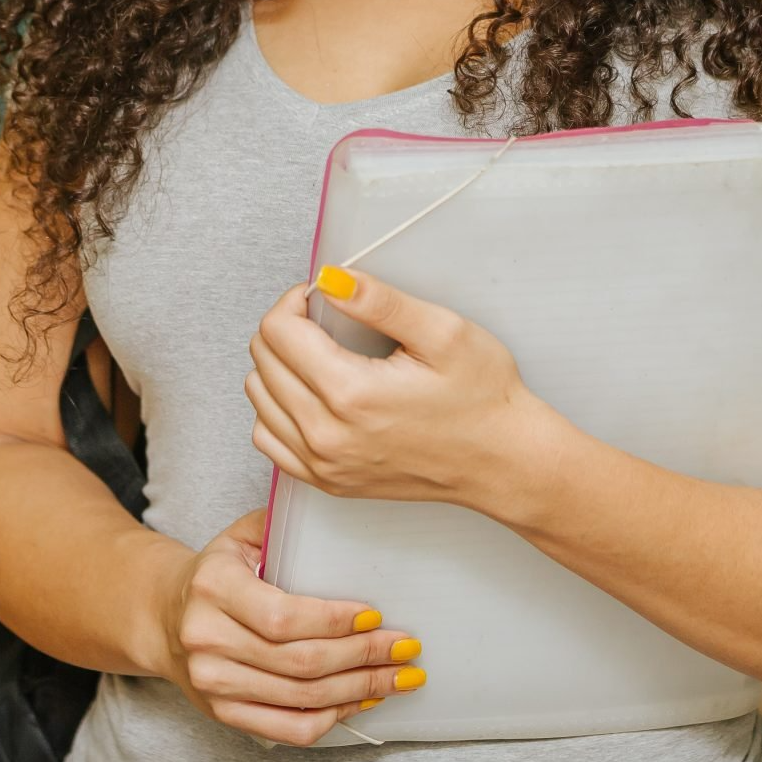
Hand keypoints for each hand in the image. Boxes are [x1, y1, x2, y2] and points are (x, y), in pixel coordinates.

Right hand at [148, 507, 424, 744]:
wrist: (165, 619)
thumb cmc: (216, 574)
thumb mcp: (239, 537)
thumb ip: (281, 524)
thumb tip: (339, 508)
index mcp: (213, 588)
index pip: (283, 616)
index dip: (334, 621)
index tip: (375, 616)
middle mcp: (208, 640)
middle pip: (299, 662)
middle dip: (362, 657)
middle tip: (405, 648)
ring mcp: (214, 684)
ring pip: (301, 698)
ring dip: (359, 689)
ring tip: (397, 676)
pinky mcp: (224, 714)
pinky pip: (288, 728)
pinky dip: (332, 717)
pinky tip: (361, 699)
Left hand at [246, 264, 551, 511]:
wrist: (502, 461)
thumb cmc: (482, 399)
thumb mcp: (444, 333)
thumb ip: (381, 302)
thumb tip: (331, 280)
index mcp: (351, 394)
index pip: (277, 331)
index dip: (293, 300)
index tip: (320, 295)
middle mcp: (327, 435)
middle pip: (262, 362)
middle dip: (285, 327)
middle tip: (324, 318)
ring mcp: (324, 465)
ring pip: (260, 399)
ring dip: (278, 366)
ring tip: (318, 352)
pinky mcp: (328, 482)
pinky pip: (270, 439)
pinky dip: (277, 409)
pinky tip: (309, 392)